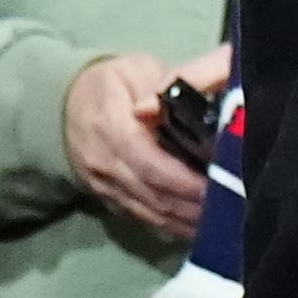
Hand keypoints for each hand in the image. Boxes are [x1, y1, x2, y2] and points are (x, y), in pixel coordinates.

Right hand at [63, 46, 223, 236]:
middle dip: (194, 204)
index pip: (149, 163)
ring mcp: (106, 188)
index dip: (184, 179)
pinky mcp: (111, 202)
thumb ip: (163, 87)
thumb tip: (178, 107)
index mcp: (110, 127)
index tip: (217, 181)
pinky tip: (201, 226)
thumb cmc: (110, 83)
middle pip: (154, 194)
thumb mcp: (136, 70)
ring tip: (224, 217)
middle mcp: (105, 164)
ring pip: (152, 214)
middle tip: (233, 201)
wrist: (64, 105)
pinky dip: (174, 226)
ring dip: (188, 220)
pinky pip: (145, 220)